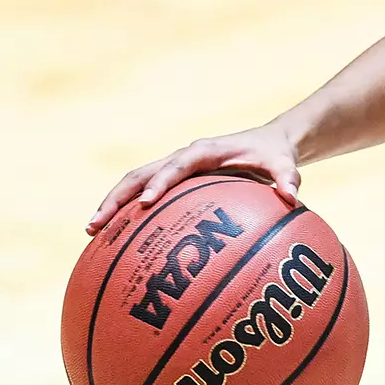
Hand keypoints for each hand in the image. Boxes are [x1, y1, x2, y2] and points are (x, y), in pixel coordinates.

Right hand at [87, 126, 299, 234]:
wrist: (269, 143)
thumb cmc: (274, 155)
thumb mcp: (285, 164)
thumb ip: (288, 177)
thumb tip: (293, 196)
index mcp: (205, 151)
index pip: (176, 165)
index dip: (160, 182)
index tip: (146, 203)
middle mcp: (183, 156)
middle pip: (141, 174)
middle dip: (117, 197)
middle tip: (97, 224)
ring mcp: (174, 167)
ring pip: (134, 183)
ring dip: (113, 205)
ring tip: (92, 233)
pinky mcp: (173, 180)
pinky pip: (144, 193)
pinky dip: (126, 212)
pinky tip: (113, 241)